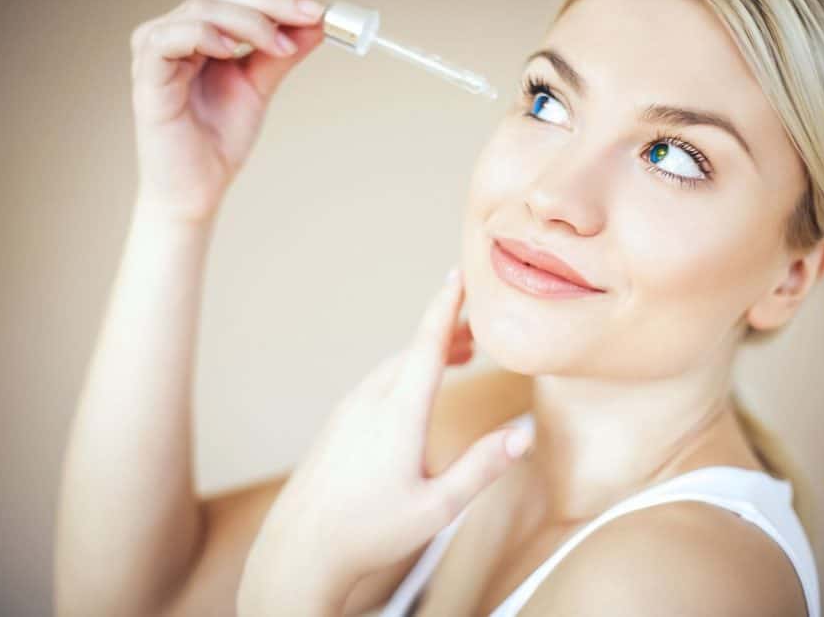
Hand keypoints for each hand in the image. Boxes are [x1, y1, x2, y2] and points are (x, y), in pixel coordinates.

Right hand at [129, 0, 325, 222]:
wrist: (198, 189)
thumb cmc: (219, 140)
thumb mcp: (259, 87)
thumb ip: (281, 53)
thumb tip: (316, 22)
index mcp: (198, 31)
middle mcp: (173, 33)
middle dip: (272, 0)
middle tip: (310, 11)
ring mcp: (156, 51)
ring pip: (201, 10)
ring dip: (249, 20)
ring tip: (281, 44)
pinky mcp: (146, 76)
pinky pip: (169, 39)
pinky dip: (204, 35)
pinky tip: (233, 50)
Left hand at [237, 267, 533, 614]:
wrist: (300, 548)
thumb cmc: (368, 531)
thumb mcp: (438, 506)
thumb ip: (482, 467)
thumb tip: (524, 435)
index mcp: (399, 412)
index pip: (428, 342)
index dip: (447, 305)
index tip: (461, 273)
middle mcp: (371, 401)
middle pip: (415, 350)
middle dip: (448, 331)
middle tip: (482, 331)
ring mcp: (349, 410)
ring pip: (395, 366)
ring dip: (428, 354)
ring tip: (460, 356)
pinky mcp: (338, 423)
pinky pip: (378, 382)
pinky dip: (406, 372)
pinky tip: (418, 392)